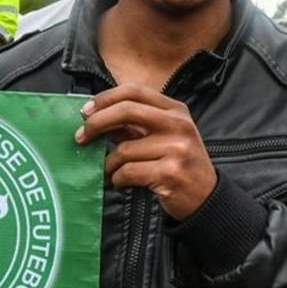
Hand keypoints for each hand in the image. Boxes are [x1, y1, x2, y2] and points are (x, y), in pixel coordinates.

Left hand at [74, 84, 216, 220]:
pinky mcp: (170, 173)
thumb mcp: (164, 137)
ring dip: (109, 164)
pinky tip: (119, 182)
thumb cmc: (179, 164)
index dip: (105, 98)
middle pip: (126, 111)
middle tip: (80, 137)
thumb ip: (135, 126)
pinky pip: (128, 172)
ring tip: (109, 171)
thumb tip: (96, 117)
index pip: (134, 91)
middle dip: (97, 123)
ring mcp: (176, 149)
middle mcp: (178, 125)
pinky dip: (117, 179)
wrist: (206, 196)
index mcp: (175, 110)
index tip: (86, 112)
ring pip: (124, 150)